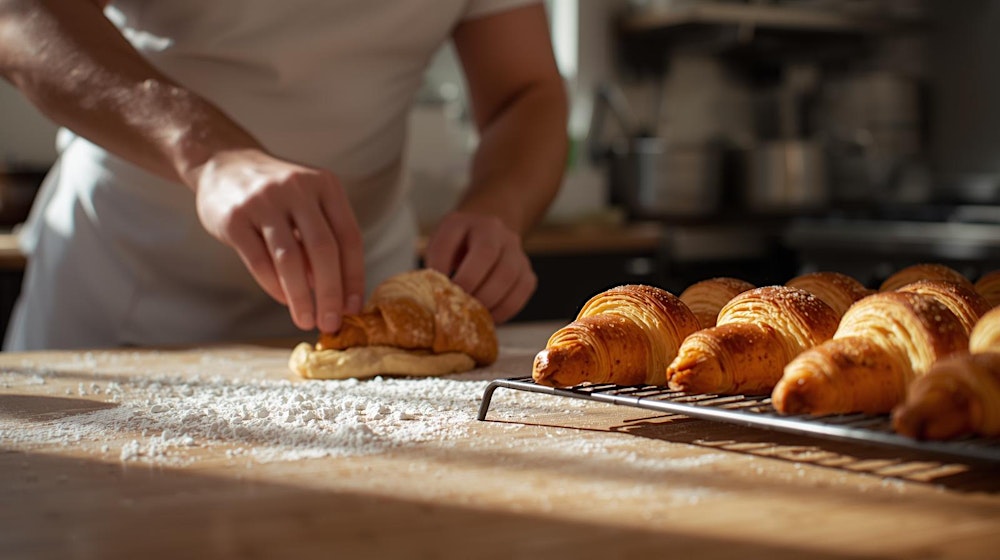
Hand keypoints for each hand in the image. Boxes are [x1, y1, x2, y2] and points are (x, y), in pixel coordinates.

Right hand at [192, 148, 364, 332]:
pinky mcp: (234, 217)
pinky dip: (274, 286)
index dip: (354, 276)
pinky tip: (283, 300)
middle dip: (330, 292)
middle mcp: (298, 189)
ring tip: (306, 319)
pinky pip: (259, 260)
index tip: (354, 307)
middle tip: (331, 322)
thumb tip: (336, 292)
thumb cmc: (276, 193)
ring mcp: (264, 201)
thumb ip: (323, 239)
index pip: (349, 237)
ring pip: (290, 258)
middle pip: (323, 250)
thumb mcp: (307, 203)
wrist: (222, 162)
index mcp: (326, 185)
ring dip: (301, 296)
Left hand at [424, 211, 535, 322]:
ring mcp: (515, 250)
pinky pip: (522, 291)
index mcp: (465, 222)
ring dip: (488, 300)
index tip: (438, 287)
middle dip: (470, 284)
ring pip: (509, 275)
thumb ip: (435, 265)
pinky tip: (490, 316)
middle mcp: (495, 231)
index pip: (451, 240)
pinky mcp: (527, 271)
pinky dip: (505, 308)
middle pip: (487, 254)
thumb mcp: (440, 246)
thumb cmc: (458, 247)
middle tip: (458, 303)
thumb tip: (433, 297)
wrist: (487, 236)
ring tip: (473, 313)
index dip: (443, 266)